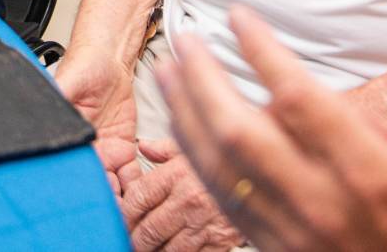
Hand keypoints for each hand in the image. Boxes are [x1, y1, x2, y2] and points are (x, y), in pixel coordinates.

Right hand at [53, 50, 139, 192]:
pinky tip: (144, 181)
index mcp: (67, 138)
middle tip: (119, 200)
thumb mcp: (65, 84)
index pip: (74, 170)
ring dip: (123, 194)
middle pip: (94, 182)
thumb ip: (56, 102)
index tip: (97, 189)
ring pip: (113, 184)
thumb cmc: (83, 64)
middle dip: (105, 194)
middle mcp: (85, 150)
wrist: (109, 56)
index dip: (86, 182)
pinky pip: (130, 172)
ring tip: (134, 196)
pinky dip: (137, 181)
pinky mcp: (124, 148)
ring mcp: (105, 152)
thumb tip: (39, 122)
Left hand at [122, 139, 244, 251]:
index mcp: (178, 175)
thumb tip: (143, 147)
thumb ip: (166, 149)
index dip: (123, 212)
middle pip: (148, 229)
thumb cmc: (229, 160)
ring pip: (167, 249)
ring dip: (154, 251)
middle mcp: (188, 201)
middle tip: (130, 240)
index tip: (120, 218)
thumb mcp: (197, 145)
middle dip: (135, 238)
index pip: (138, 198)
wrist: (266, 175)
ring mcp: (203, 225)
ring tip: (148, 248)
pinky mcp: (219, 242)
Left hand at [156, 8, 386, 251]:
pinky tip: (185, 134)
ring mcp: (297, 231)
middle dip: (204, 79)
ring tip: (167, 74)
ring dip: (186, 118)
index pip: (299, 100)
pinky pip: (226, 204)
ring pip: (221, 170)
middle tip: (185, 39)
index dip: (263, 51)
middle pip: (240, 131)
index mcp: (370, 172)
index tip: (239, 15)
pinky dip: (197, 164)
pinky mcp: (281, 251)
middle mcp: (324, 202)